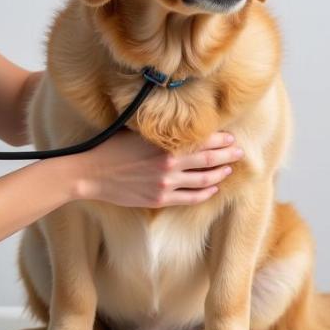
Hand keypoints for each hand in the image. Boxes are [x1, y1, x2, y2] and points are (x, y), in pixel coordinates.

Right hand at [72, 130, 242, 207]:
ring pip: (204, 180)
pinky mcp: (160, 198)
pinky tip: (212, 188)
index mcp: (163, 145)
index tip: (230, 138)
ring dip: (220, 174)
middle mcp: (168, 164)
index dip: (220, 140)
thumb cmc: (110, 149)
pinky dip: (205, 193)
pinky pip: (190, 197)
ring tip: (229, 169)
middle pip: (208, 160)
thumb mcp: (135, 134)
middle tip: (239, 152)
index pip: (201, 141)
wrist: (90, 173)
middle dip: (227, 156)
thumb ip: (159, 135)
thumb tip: (179, 130)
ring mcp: (165, 184)